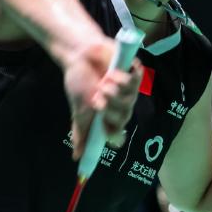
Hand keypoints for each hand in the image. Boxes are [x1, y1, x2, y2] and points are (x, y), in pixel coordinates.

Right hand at [64, 38, 142, 159]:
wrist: (78, 54)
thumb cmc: (80, 82)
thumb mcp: (78, 110)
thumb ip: (80, 132)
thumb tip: (76, 157)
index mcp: (109, 117)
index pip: (116, 134)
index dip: (113, 135)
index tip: (105, 132)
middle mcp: (122, 105)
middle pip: (123, 118)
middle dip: (108, 108)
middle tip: (98, 97)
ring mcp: (129, 89)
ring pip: (129, 101)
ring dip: (113, 92)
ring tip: (103, 81)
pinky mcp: (134, 72)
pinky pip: (135, 81)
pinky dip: (122, 78)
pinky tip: (112, 72)